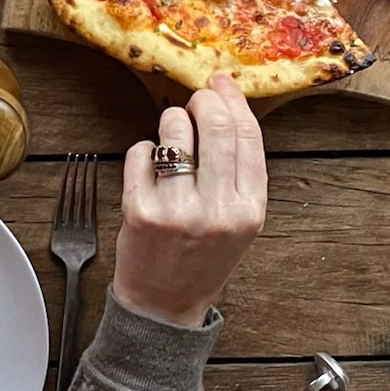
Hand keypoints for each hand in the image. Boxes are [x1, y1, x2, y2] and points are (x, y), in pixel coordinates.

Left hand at [111, 74, 268, 327]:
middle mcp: (217, 211)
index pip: (248, 137)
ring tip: (172, 136)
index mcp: (249, 212)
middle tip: (196, 98)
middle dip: (203, 100)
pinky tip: (150, 168)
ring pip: (174, 130)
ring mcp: (177, 211)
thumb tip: (228, 106)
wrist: (164, 307)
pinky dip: (144, 151)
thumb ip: (239, 172)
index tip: (222, 83)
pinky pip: (140, 152)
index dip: (234, 100)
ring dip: (171, 121)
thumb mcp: (239, 222)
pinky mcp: (140, 211)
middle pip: (215, 125)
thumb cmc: (202, 258)